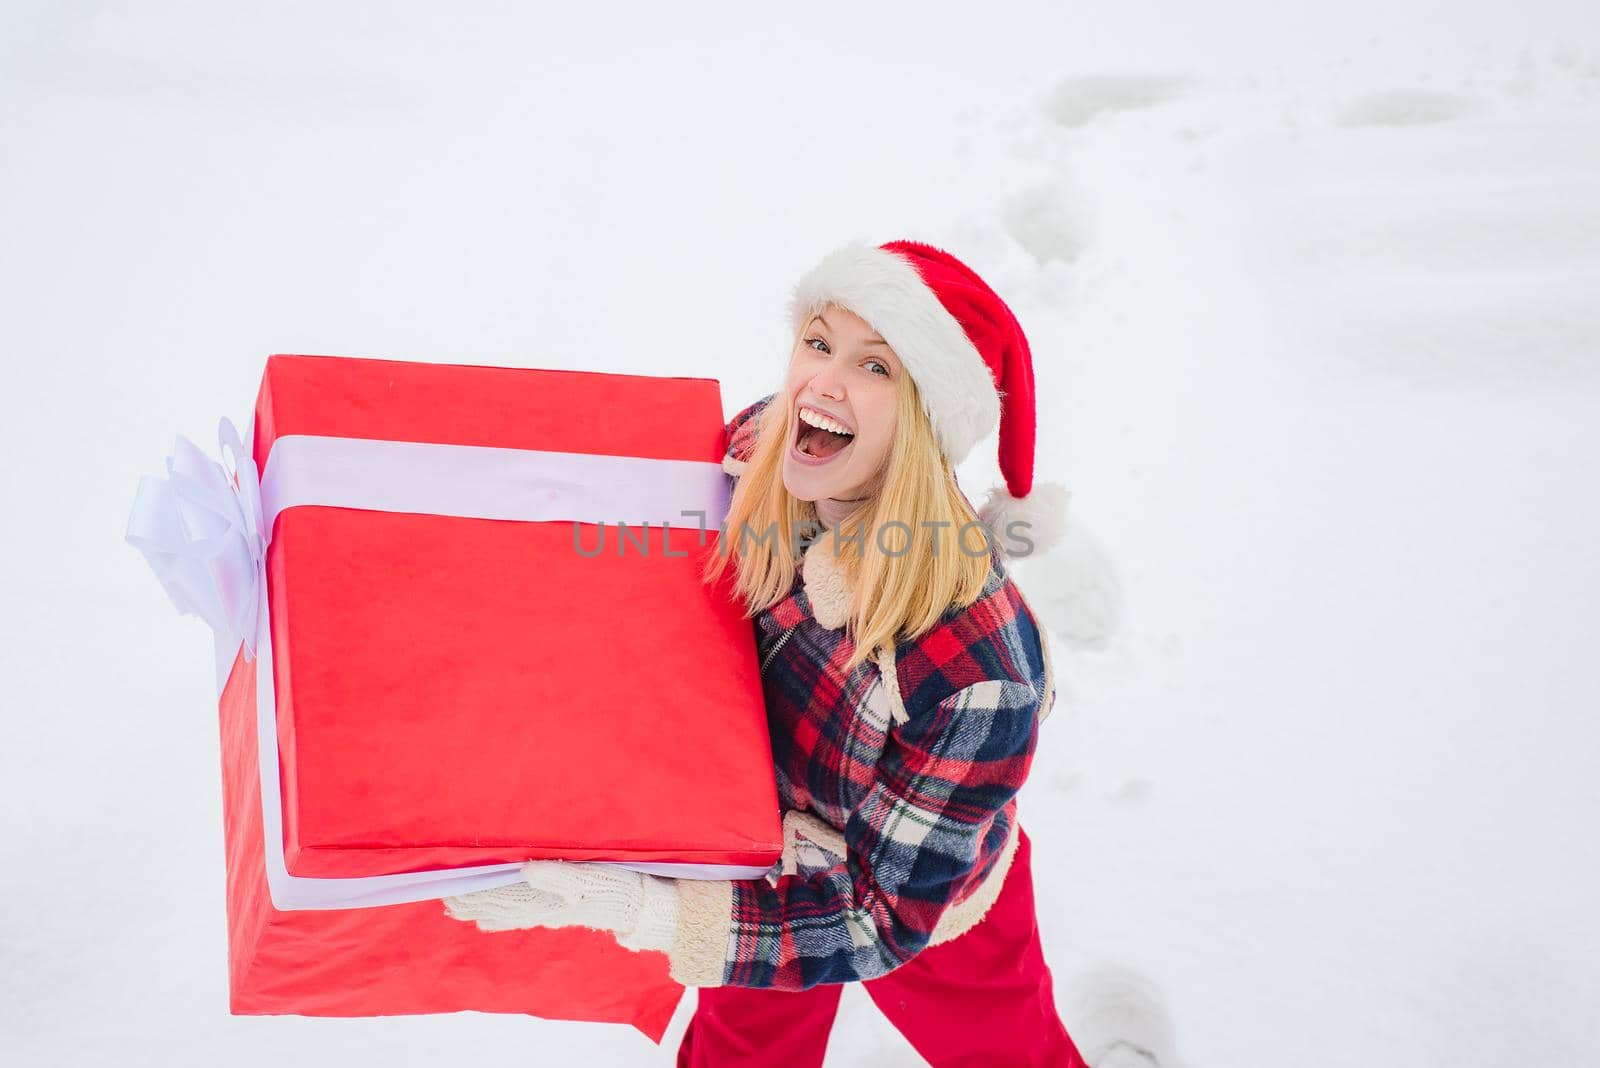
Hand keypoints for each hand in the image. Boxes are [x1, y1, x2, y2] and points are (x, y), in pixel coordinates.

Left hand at [442, 860, 678, 952]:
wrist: (646, 908)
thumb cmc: (623, 888)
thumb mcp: (595, 877)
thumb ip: (560, 874)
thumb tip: (525, 868)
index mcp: (551, 896)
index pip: (506, 895)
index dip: (479, 894)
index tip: (454, 892)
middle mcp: (547, 906)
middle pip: (502, 905)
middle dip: (474, 903)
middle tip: (446, 901)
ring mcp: (554, 909)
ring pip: (510, 911)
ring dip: (483, 910)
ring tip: (458, 911)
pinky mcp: (563, 909)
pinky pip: (524, 914)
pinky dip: (503, 919)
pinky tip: (489, 924)